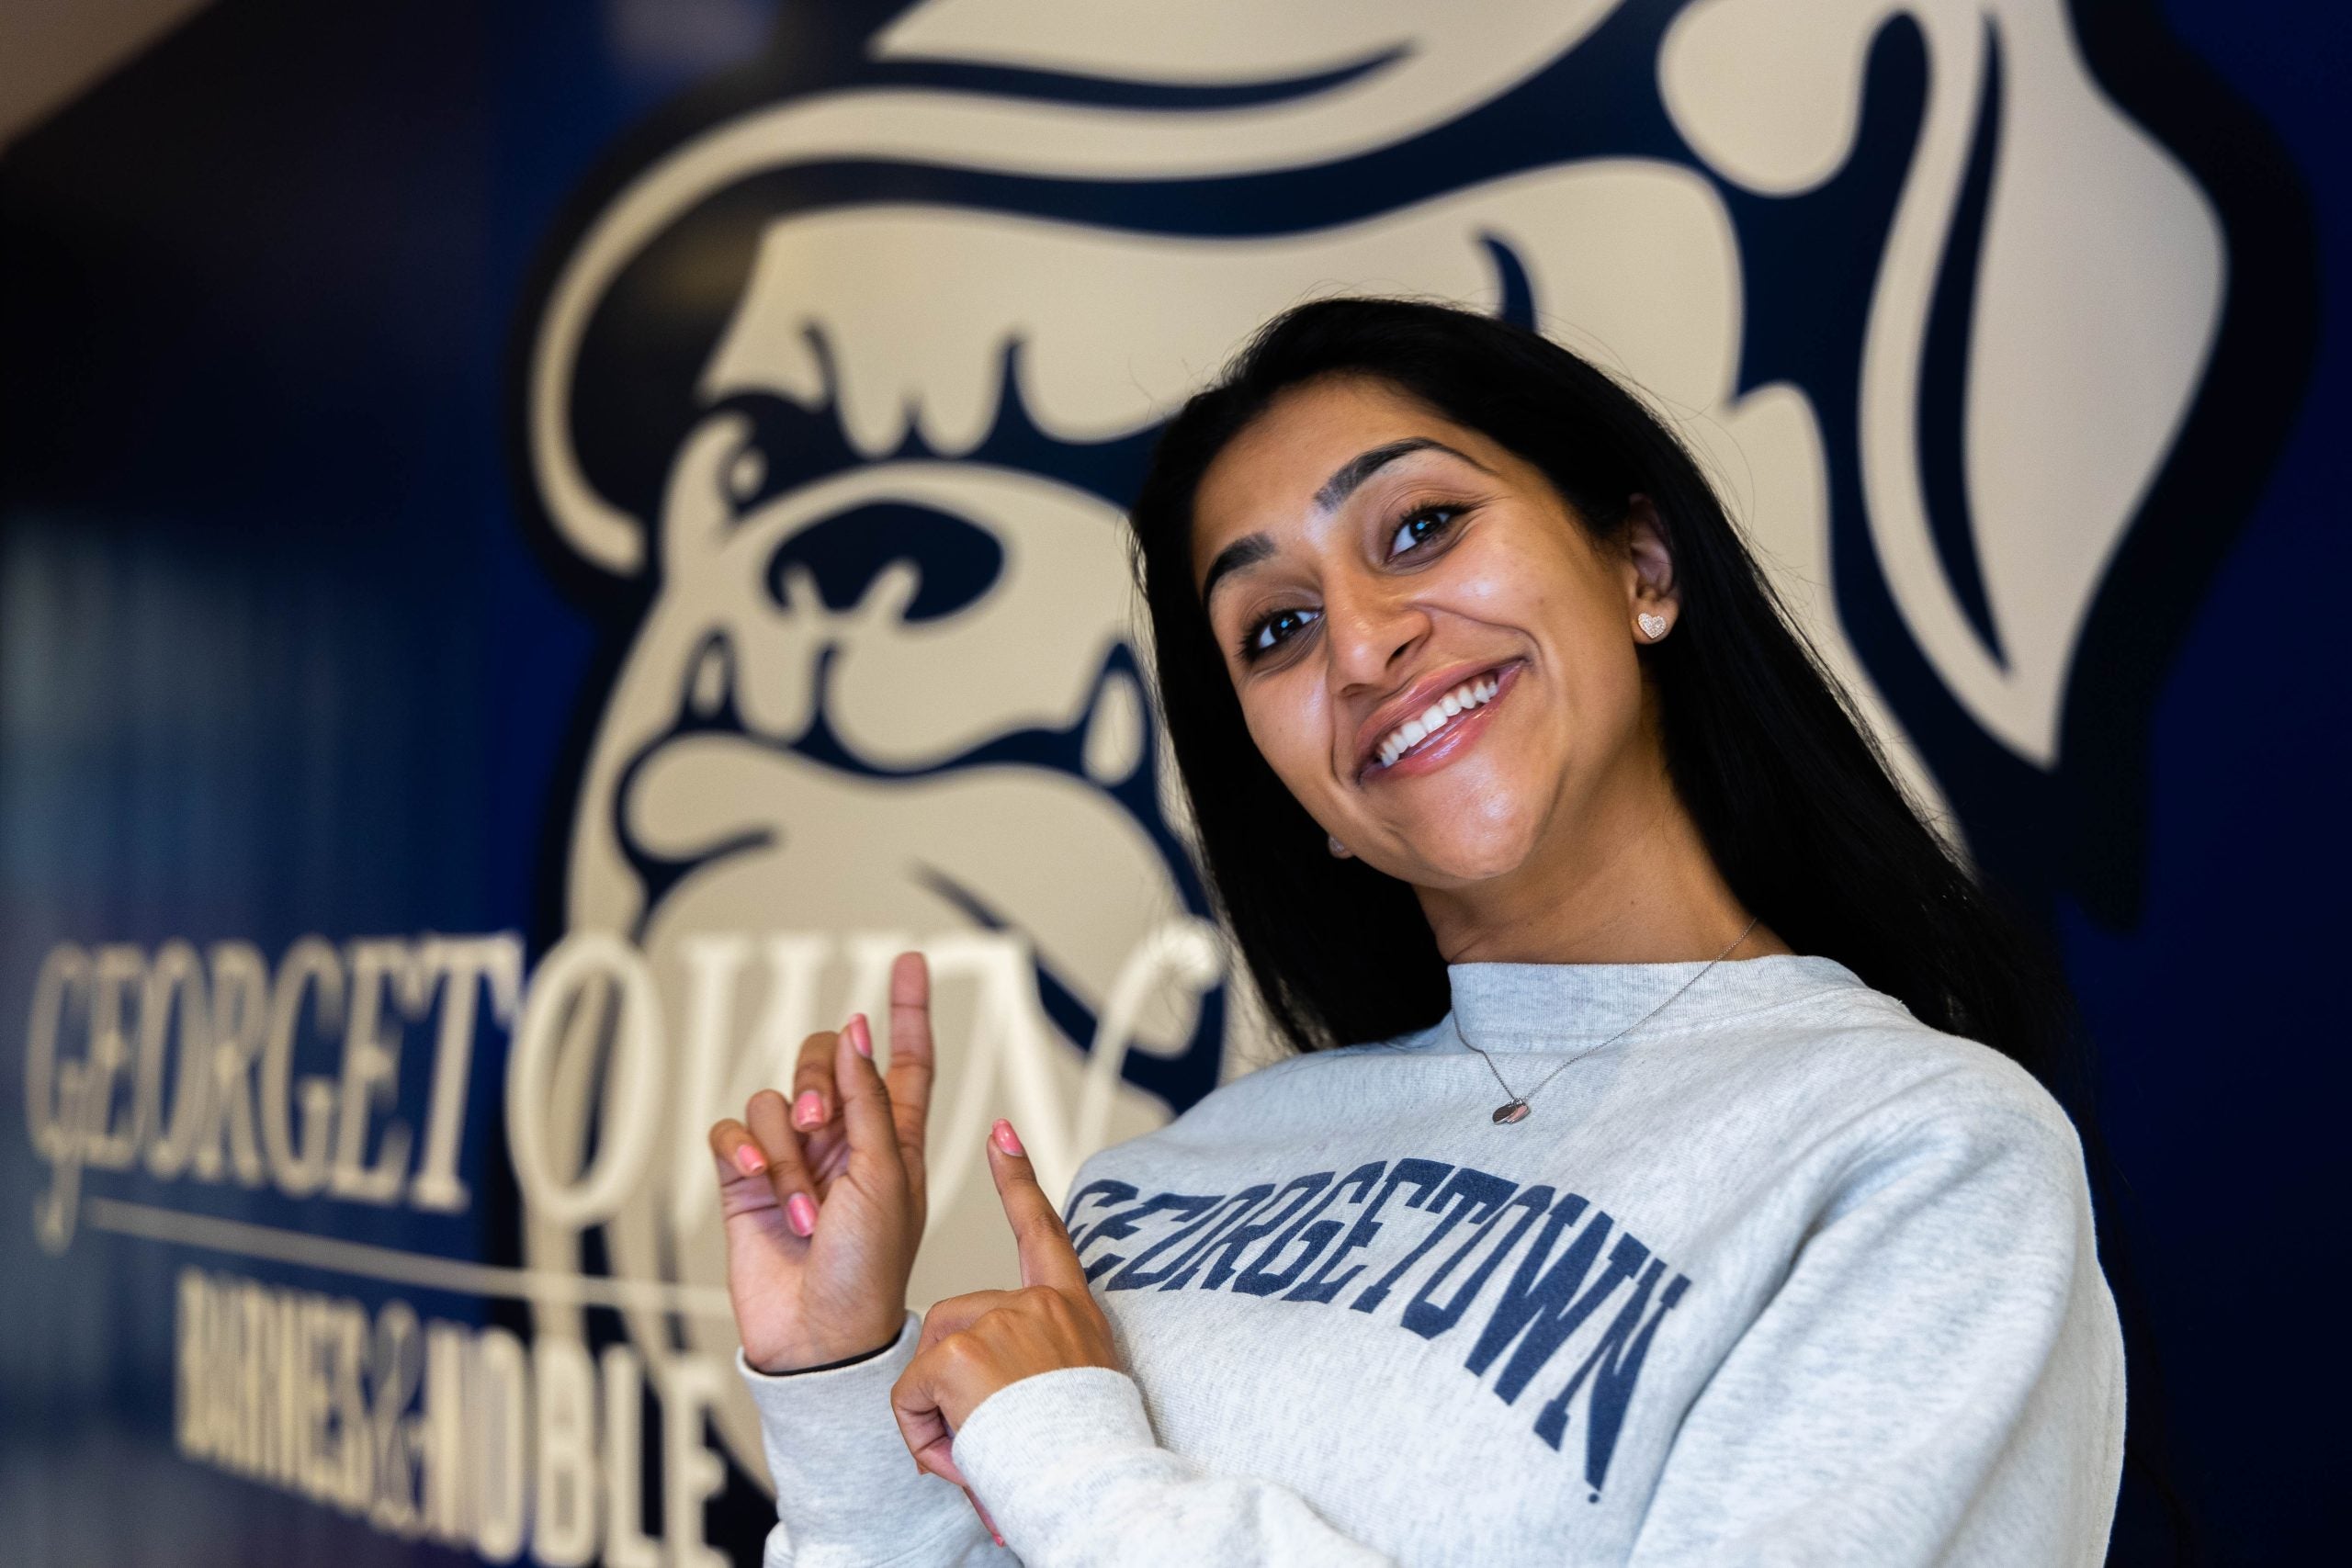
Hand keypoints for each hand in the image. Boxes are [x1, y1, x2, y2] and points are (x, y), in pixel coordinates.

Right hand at [707, 951, 936, 1372]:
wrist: (819, 1334)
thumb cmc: (869, 1266)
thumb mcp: (885, 1176)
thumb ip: (868, 1099)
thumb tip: (856, 1028)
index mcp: (894, 1136)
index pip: (905, 1059)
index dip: (908, 1010)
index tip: (911, 960)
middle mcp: (843, 1138)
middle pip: (822, 1061)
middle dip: (816, 1080)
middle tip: (820, 1124)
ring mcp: (793, 1157)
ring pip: (774, 1100)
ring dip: (786, 1149)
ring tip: (804, 1205)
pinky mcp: (746, 1180)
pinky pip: (731, 1132)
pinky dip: (743, 1150)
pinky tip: (758, 1180)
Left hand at [890, 1117, 1122, 1505]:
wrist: (1094, 1486)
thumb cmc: (1085, 1457)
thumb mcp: (1075, 1393)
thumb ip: (1034, 1369)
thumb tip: (989, 1390)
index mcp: (1071, 1311)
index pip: (1042, 1231)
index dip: (1019, 1179)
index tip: (1001, 1132)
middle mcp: (1039, 1305)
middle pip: (955, 1321)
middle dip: (950, 1380)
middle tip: (990, 1433)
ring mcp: (999, 1321)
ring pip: (929, 1362)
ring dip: (939, 1411)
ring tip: (983, 1447)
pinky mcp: (960, 1350)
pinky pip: (910, 1395)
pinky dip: (923, 1433)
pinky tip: (962, 1453)